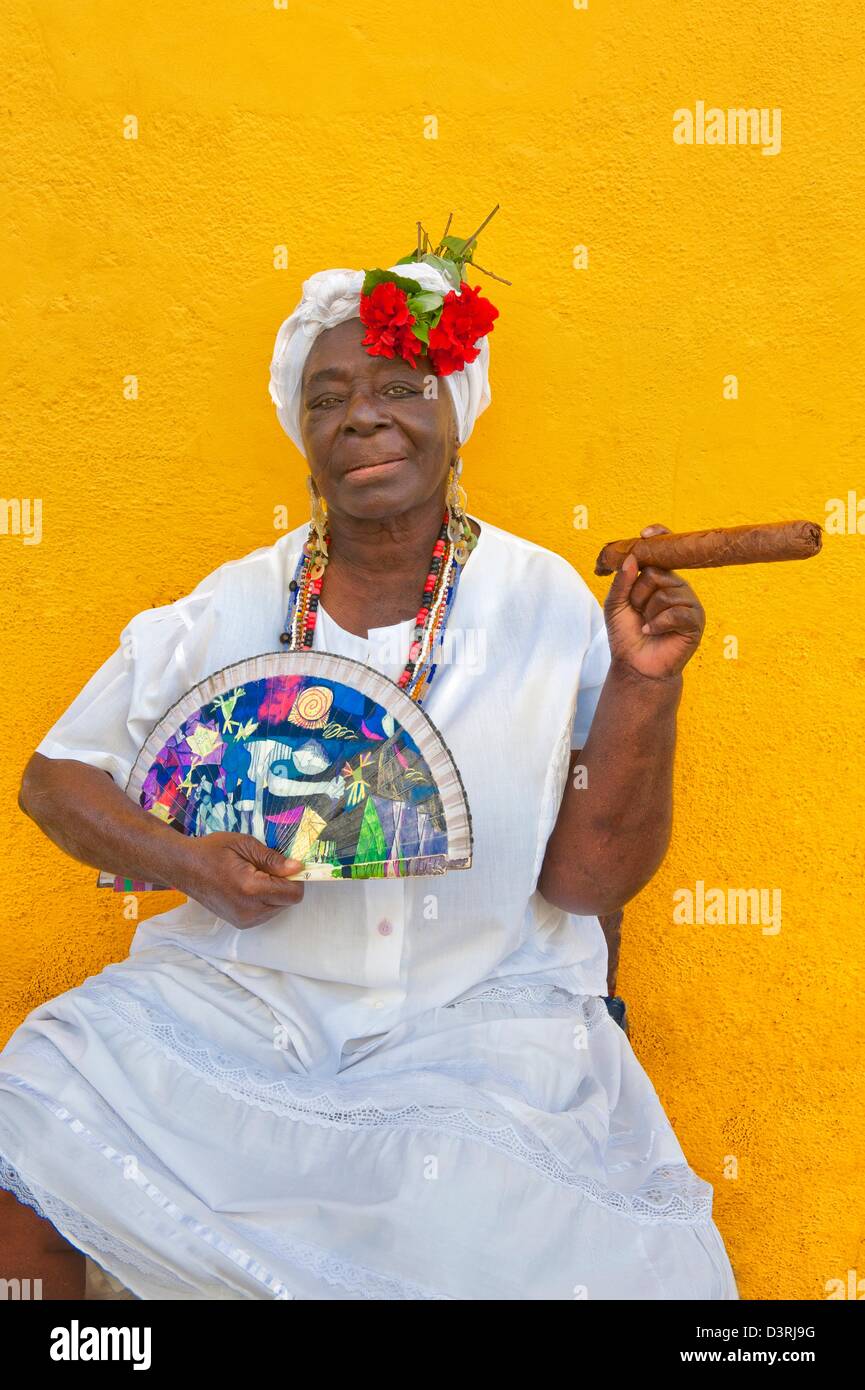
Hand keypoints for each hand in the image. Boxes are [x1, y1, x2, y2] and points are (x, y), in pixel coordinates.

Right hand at [173, 832, 304, 928]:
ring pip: (278, 908)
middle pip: (287, 902)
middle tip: (264, 868)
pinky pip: (266, 913)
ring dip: (274, 892)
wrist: (184, 867)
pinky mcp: (240, 923)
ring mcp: (244, 920)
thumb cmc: (212, 851)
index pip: (293, 894)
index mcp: (251, 889)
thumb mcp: (244, 845)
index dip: (296, 878)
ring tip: (253, 876)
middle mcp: (249, 910)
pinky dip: (265, 900)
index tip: (287, 865)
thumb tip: (297, 867)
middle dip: (284, 884)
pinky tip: (248, 887)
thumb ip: (273, 859)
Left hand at [603, 523, 704, 679]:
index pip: (665, 552)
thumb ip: (621, 581)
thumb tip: (633, 558)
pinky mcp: (695, 622)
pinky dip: (658, 624)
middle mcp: (677, 587)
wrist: (636, 665)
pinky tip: (652, 632)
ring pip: (665, 594)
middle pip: (656, 573)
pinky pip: (676, 613)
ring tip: (647, 625)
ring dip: (648, 613)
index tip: (644, 534)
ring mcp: (689, 604)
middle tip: (637, 611)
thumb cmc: (626, 634)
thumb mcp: (615, 605)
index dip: (659, 538)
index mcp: (660, 579)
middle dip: (638, 594)